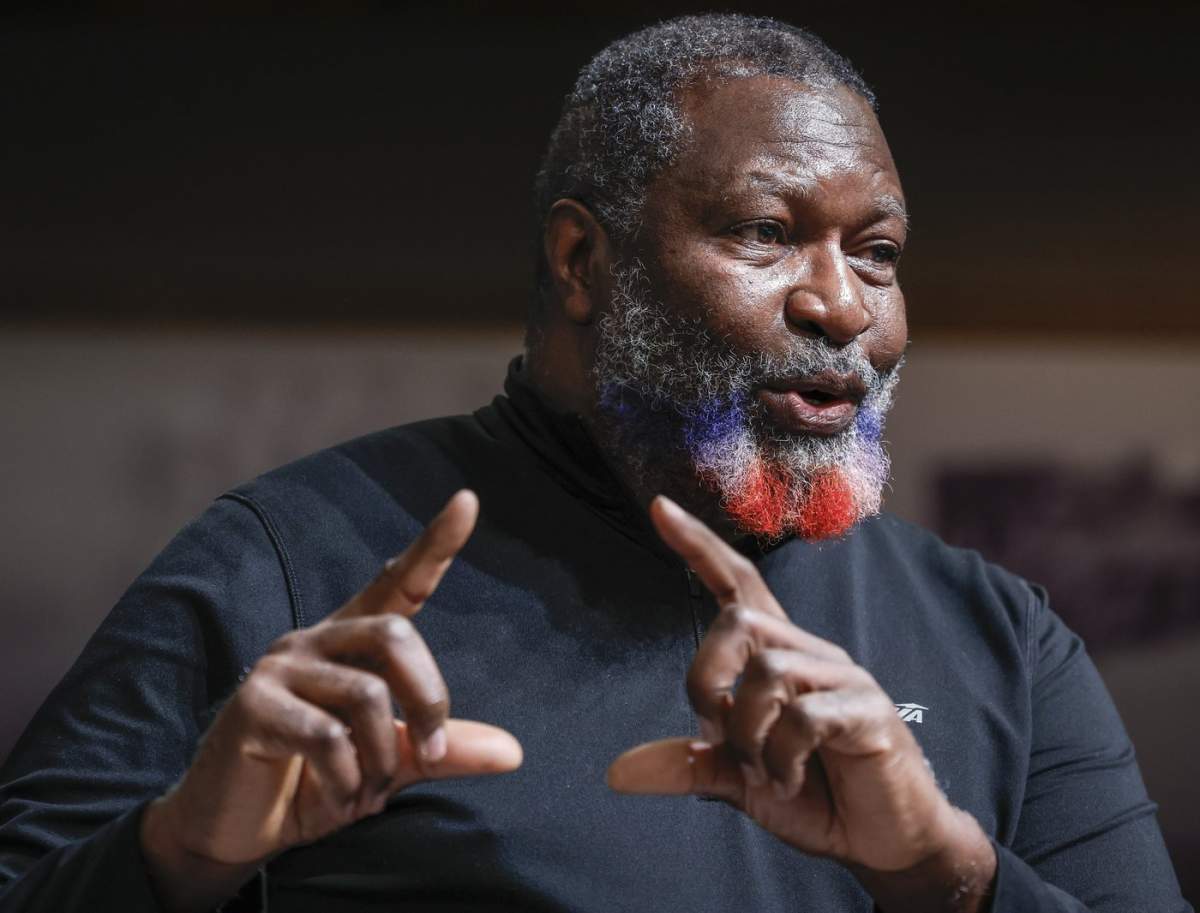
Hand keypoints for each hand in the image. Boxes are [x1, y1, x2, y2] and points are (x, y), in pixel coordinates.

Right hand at [140, 490, 521, 912]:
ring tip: (365, 794)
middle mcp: (313, 639)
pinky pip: (327, 738)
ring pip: (367, 694)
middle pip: (396, 635)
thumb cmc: (315, 784)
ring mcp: (278, 668)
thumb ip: (440, 749)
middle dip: (429, 699)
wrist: (237, 832)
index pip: (396, 581)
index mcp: (350, 642)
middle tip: (433, 754)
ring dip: (383, 759)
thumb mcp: (389, 765)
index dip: (434, 544)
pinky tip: (335, 802)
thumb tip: (513, 753)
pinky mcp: (251, 707)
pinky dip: (347, 781)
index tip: (468, 500)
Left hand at [608, 496, 993, 909]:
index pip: (737, 582)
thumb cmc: (817, 797)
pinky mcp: (868, 711)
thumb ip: (688, 766)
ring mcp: (844, 677)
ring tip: (763, 772)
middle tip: (721, 737)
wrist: (885, 843)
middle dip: (706, 679)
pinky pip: (805, 716)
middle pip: (737, 618)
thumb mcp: (740, 783)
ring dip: (746, 731)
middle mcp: (810, 653)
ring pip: (766, 668)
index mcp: (779, 656)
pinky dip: (781, 758)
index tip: (659, 507)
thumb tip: (616, 773)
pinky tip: (789, 780)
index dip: (699, 545)